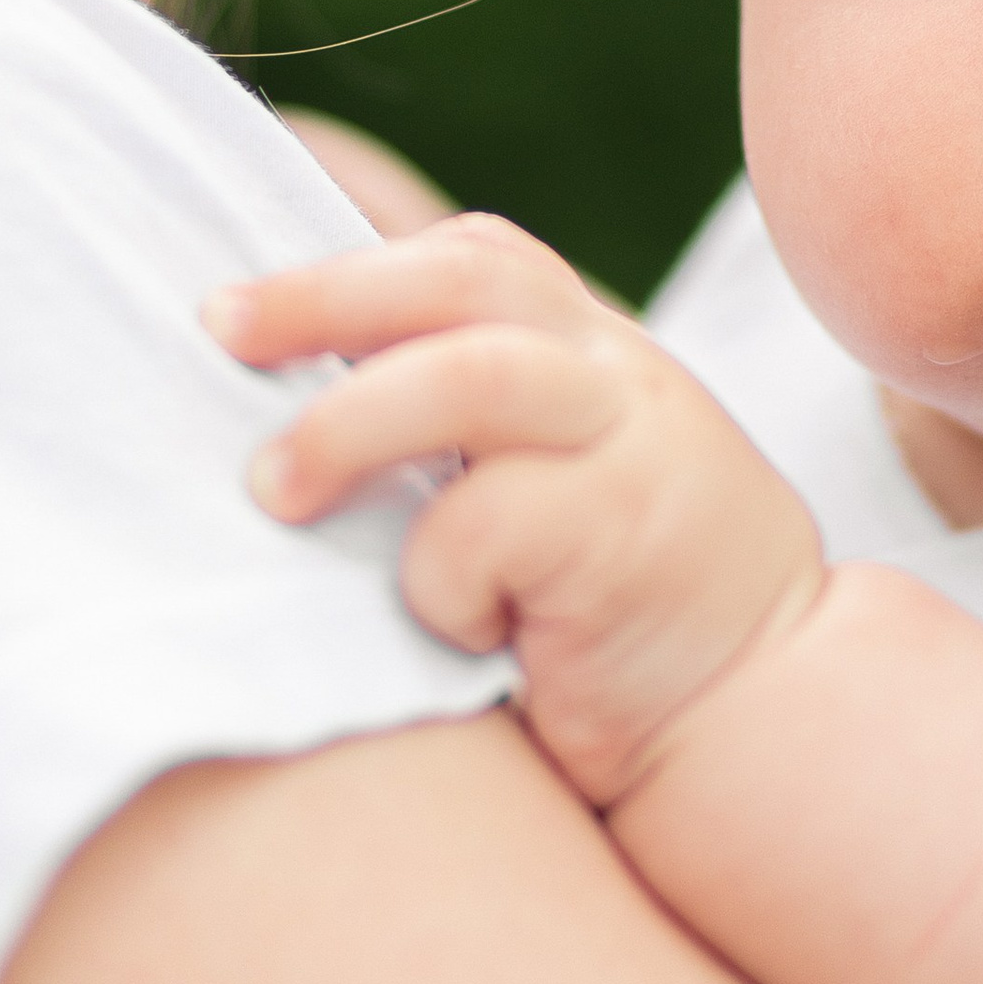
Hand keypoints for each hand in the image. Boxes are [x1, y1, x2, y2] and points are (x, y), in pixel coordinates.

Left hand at [204, 215, 824, 805]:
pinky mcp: (625, 532)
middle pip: (460, 281)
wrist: (765, 723)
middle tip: (217, 334)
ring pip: (467, 375)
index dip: (353, 270)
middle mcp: (620, 378)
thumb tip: (287, 418)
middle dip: (321, 298)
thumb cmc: (624, 627)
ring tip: (276, 489)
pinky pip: (481, 524)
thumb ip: (475, 445)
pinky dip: (440, 581)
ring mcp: (634, 444)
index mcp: (598, 359)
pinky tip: (472, 634)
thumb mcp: (563, 496)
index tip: (240, 314)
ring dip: (348, 425)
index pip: (478, 259)